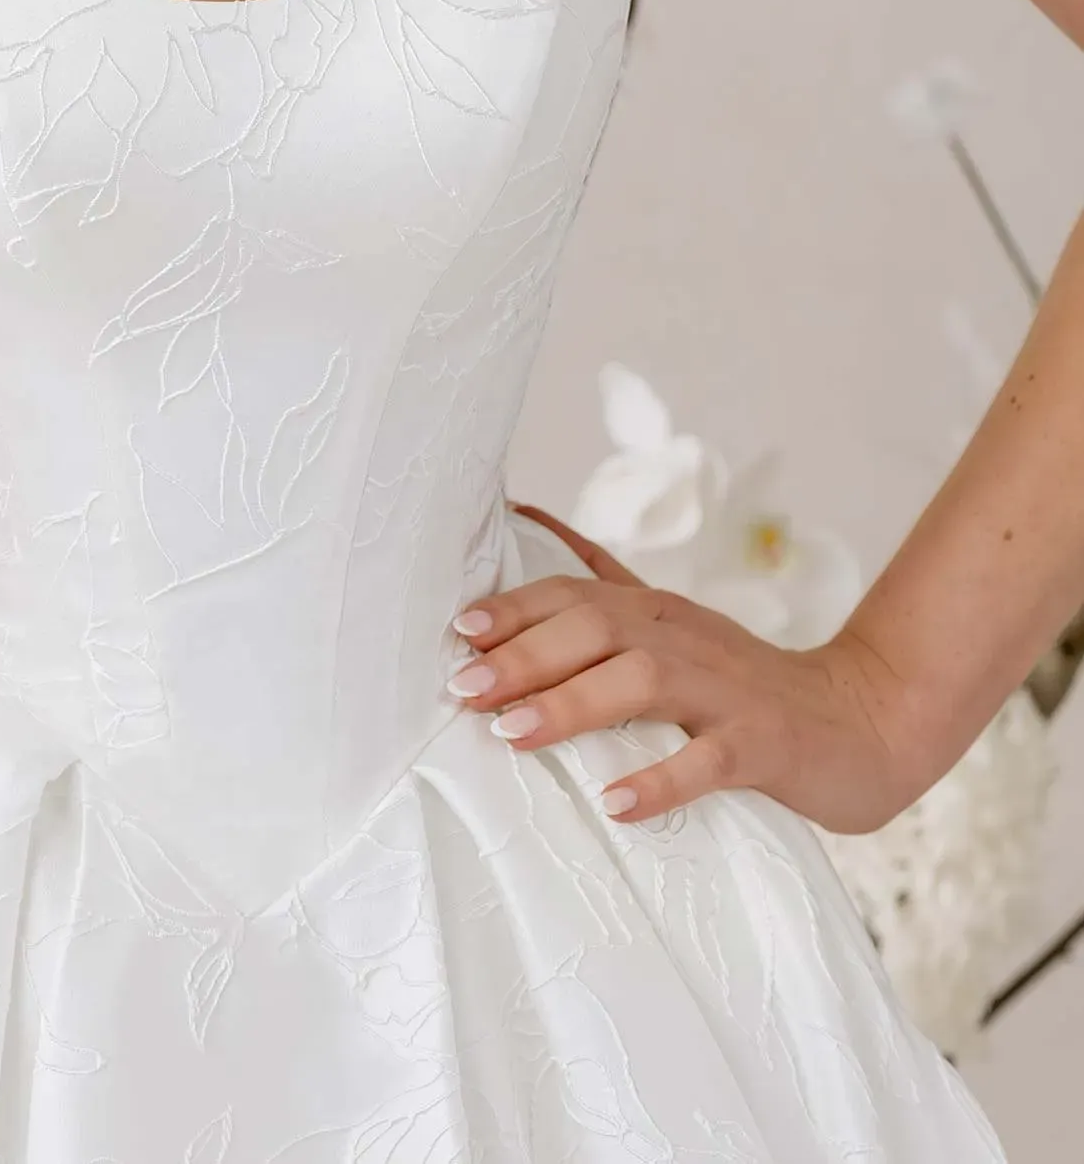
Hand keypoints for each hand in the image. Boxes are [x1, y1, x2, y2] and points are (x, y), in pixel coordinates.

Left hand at [449, 498, 922, 832]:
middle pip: (597, 631)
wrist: (863, 721)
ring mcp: (725, 690)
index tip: (460, 629)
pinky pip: (709, 760)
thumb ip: (603, 583)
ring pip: (642, 682)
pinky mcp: (763, 744)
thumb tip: (527, 519)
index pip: (575, 595)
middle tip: (464, 686)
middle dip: (524, 655)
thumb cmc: (744, 682)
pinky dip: (660, 780)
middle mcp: (684, 638)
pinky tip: (616, 804)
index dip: (517, 608)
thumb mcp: (671, 625)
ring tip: (513, 734)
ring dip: (573, 705)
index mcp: (656, 613)